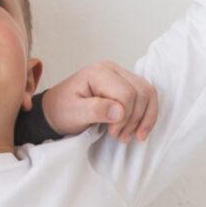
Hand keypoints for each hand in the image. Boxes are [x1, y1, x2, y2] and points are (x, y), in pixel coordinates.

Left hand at [41, 61, 161, 143]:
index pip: (126, 93)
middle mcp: (112, 69)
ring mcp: (121, 75)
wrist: (57, 110)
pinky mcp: (127, 84)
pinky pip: (147, 97)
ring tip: (130, 135)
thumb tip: (120, 111)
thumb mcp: (74, 113)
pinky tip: (140, 130)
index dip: (124, 117)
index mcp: (98, 72)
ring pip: (148, 94)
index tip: (113, 133)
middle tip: (120, 137)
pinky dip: (148, 114)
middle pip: (140, 93)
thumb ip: (95, 110)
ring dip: (143, 118)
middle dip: (134, 120)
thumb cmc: (63, 110)